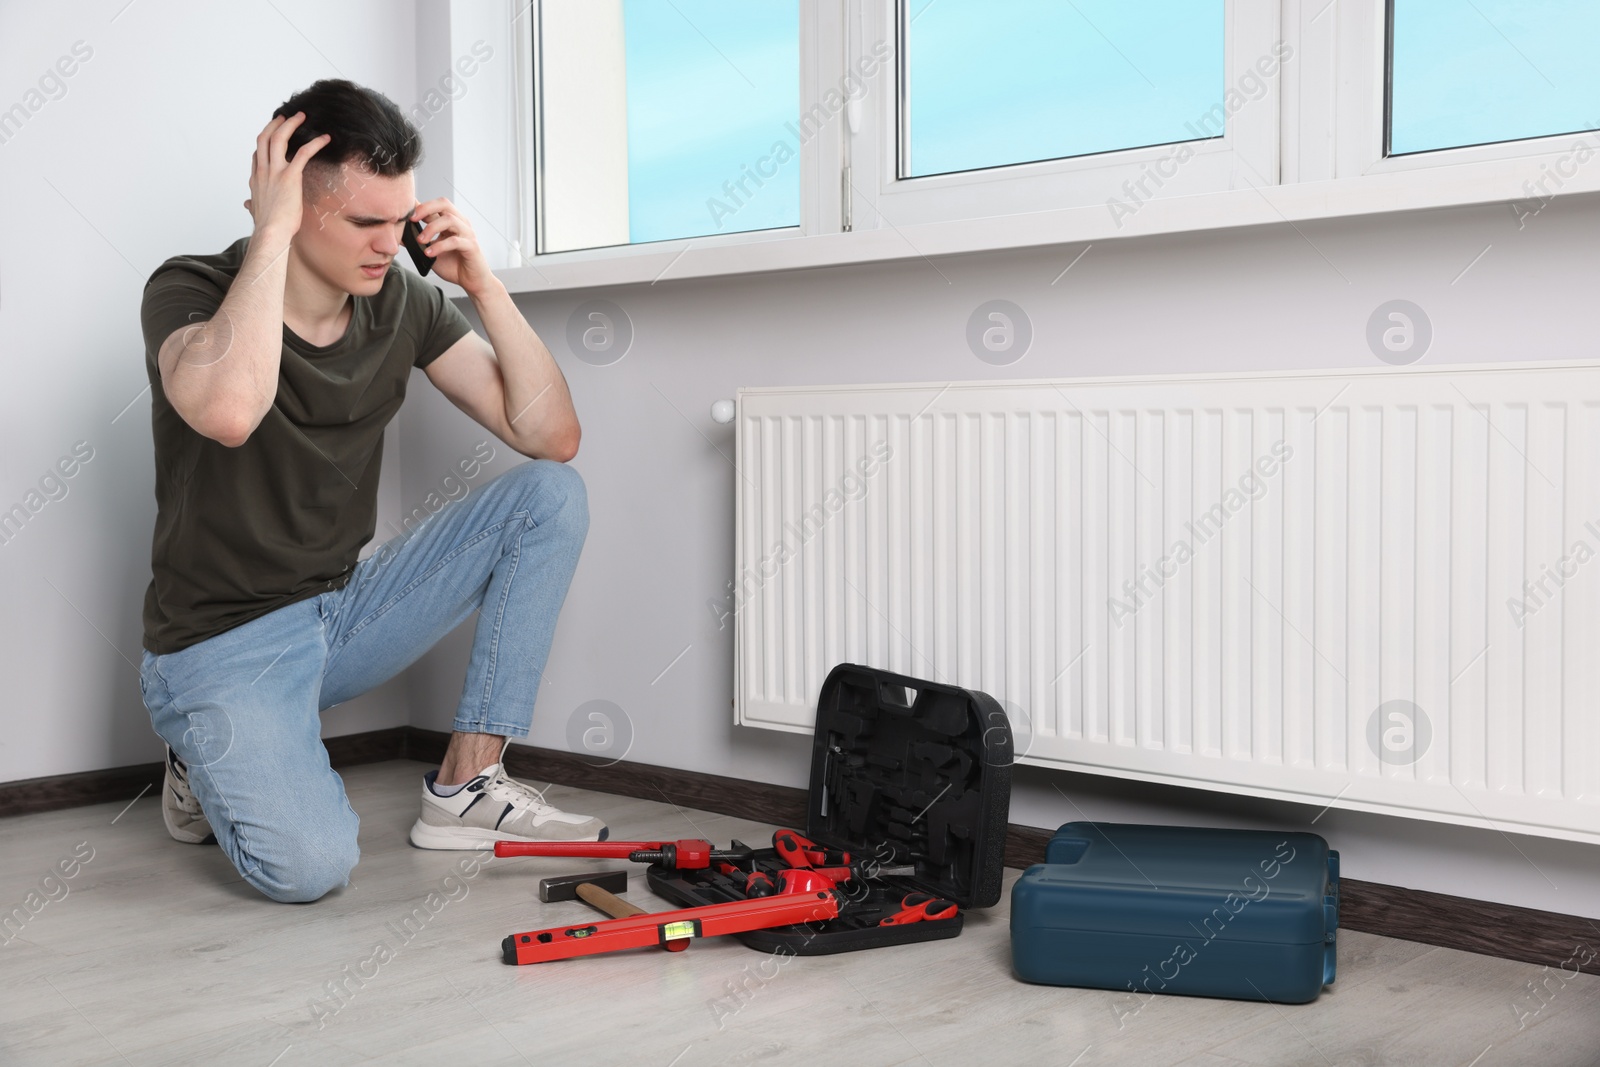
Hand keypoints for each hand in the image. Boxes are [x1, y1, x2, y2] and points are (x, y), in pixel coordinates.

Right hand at [243, 112, 330, 239]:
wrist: (271, 232)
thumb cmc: (267, 226)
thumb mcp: (255, 212)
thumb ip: (252, 205)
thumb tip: (246, 204)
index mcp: (255, 179)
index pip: (257, 154)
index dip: (265, 141)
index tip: (273, 134)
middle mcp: (262, 170)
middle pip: (264, 138)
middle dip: (275, 124)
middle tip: (285, 117)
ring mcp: (274, 171)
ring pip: (278, 138)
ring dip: (290, 124)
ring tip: (301, 117)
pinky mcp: (290, 176)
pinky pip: (303, 152)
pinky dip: (315, 143)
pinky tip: (325, 139)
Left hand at [410, 197, 494, 294]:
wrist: (472, 282)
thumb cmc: (453, 265)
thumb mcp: (430, 251)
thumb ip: (419, 241)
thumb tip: (399, 235)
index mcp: (451, 221)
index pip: (435, 205)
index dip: (420, 205)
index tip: (405, 213)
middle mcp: (460, 223)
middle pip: (444, 203)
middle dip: (426, 208)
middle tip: (412, 218)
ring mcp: (467, 233)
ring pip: (449, 219)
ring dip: (431, 228)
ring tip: (420, 240)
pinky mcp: (471, 246)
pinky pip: (455, 241)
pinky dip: (439, 246)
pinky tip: (429, 253)